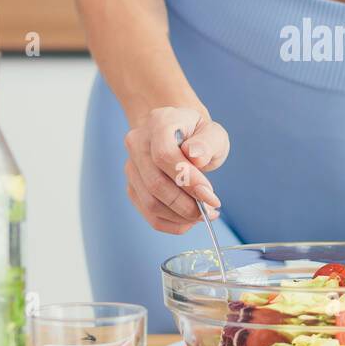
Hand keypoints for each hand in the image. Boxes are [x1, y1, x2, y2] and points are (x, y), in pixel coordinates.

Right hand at [123, 106, 228, 233]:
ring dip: (180, 216)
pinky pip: (148, 213)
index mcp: (159, 122)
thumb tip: (195, 157)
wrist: (179, 136)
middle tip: (210, 211)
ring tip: (202, 214)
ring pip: (150, 202)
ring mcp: (131, 166)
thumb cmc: (198, 136)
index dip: (188, 180)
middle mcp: (137, 142)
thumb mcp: (213, 133)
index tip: (210, 195)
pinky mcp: (132, 186)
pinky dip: (171, 223)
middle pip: (155, 183)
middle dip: (186, 204)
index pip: (164, 155)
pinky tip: (188, 221)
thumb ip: (208, 143)